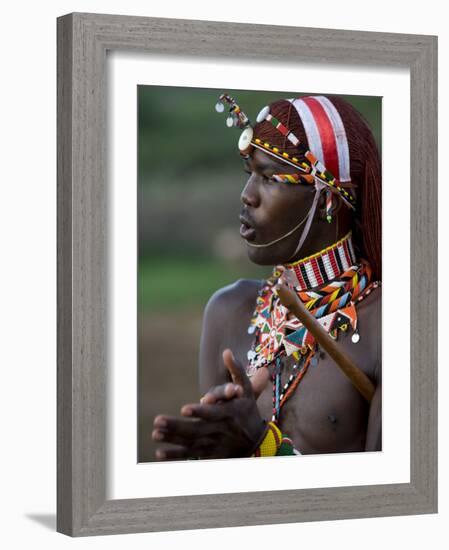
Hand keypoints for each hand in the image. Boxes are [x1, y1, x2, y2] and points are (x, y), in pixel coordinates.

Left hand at [152, 349, 267, 459]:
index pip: (212, 413)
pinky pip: (191, 457)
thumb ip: (236, 371)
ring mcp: (214, 445)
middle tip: (158, 421)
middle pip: (197, 430)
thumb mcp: (246, 389)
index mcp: (229, 413)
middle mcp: (221, 431)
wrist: (256, 442)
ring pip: (191, 443)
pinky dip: (176, 457)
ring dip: (172, 440)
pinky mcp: (210, 455)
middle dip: (176, 426)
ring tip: (155, 434)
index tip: (184, 409)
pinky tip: (160, 454)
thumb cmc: (247, 410)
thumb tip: (226, 351)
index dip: (199, 412)